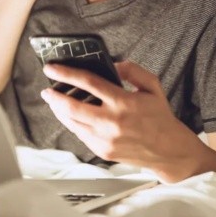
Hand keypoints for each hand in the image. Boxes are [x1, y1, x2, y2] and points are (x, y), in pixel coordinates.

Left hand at [40, 61, 203, 178]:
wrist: (168, 150)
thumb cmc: (159, 117)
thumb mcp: (152, 86)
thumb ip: (132, 70)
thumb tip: (112, 65)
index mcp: (123, 102)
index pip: (88, 83)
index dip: (66, 73)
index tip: (53, 68)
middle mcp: (112, 121)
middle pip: (72, 106)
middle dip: (54, 95)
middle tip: (47, 89)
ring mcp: (105, 139)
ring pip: (72, 122)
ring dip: (59, 110)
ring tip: (54, 101)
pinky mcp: (103, 151)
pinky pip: (80, 134)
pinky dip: (72, 123)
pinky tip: (70, 116)